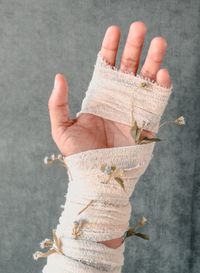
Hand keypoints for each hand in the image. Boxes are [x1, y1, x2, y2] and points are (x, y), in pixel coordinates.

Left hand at [48, 21, 171, 156]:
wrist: (96, 178)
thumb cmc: (78, 155)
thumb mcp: (62, 128)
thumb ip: (58, 104)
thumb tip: (59, 76)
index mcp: (99, 97)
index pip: (107, 67)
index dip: (110, 48)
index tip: (114, 31)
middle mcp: (118, 100)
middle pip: (129, 68)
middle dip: (135, 47)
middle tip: (140, 27)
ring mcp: (134, 110)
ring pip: (146, 80)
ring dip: (153, 60)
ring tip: (158, 42)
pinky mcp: (147, 123)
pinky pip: (157, 101)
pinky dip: (161, 87)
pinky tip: (162, 73)